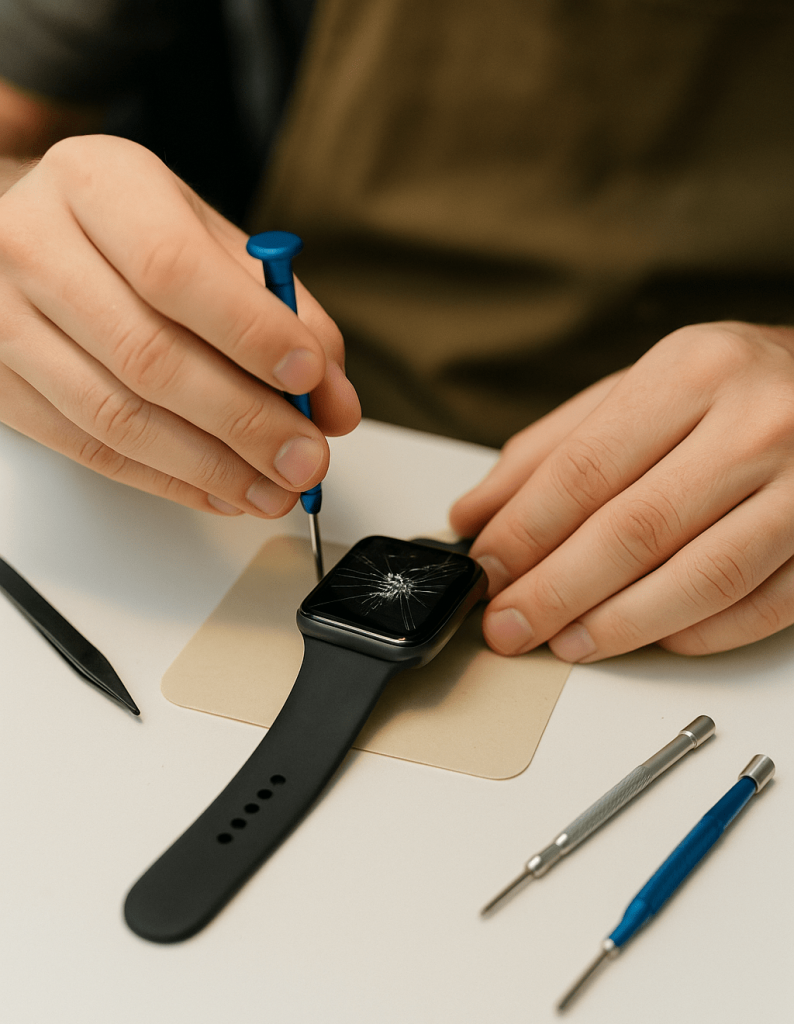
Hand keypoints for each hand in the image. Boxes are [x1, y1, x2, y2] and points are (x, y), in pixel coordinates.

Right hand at [0, 135, 359, 515]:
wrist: (35, 237)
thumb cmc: (133, 237)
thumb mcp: (215, 245)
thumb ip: (285, 314)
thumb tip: (332, 402)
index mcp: (97, 184)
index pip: (173, 267)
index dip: (248, 332)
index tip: (309, 378)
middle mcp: (33, 243)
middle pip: (147, 354)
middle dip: (243, 420)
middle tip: (305, 458)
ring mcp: (3, 318)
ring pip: (116, 416)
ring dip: (210, 467)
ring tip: (273, 488)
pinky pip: (89, 450)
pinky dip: (168, 480)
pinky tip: (221, 490)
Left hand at [450, 322, 793, 659]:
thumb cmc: (731, 387)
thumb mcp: (637, 389)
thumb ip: (552, 450)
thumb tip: (476, 513)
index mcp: (693, 371)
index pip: (585, 469)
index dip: (524, 532)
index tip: (487, 568)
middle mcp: (756, 423)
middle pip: (633, 530)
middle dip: (555, 591)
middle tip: (509, 624)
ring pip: (699, 579)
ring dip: (620, 626)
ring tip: (567, 642)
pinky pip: (760, 608)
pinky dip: (698, 634)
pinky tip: (653, 639)